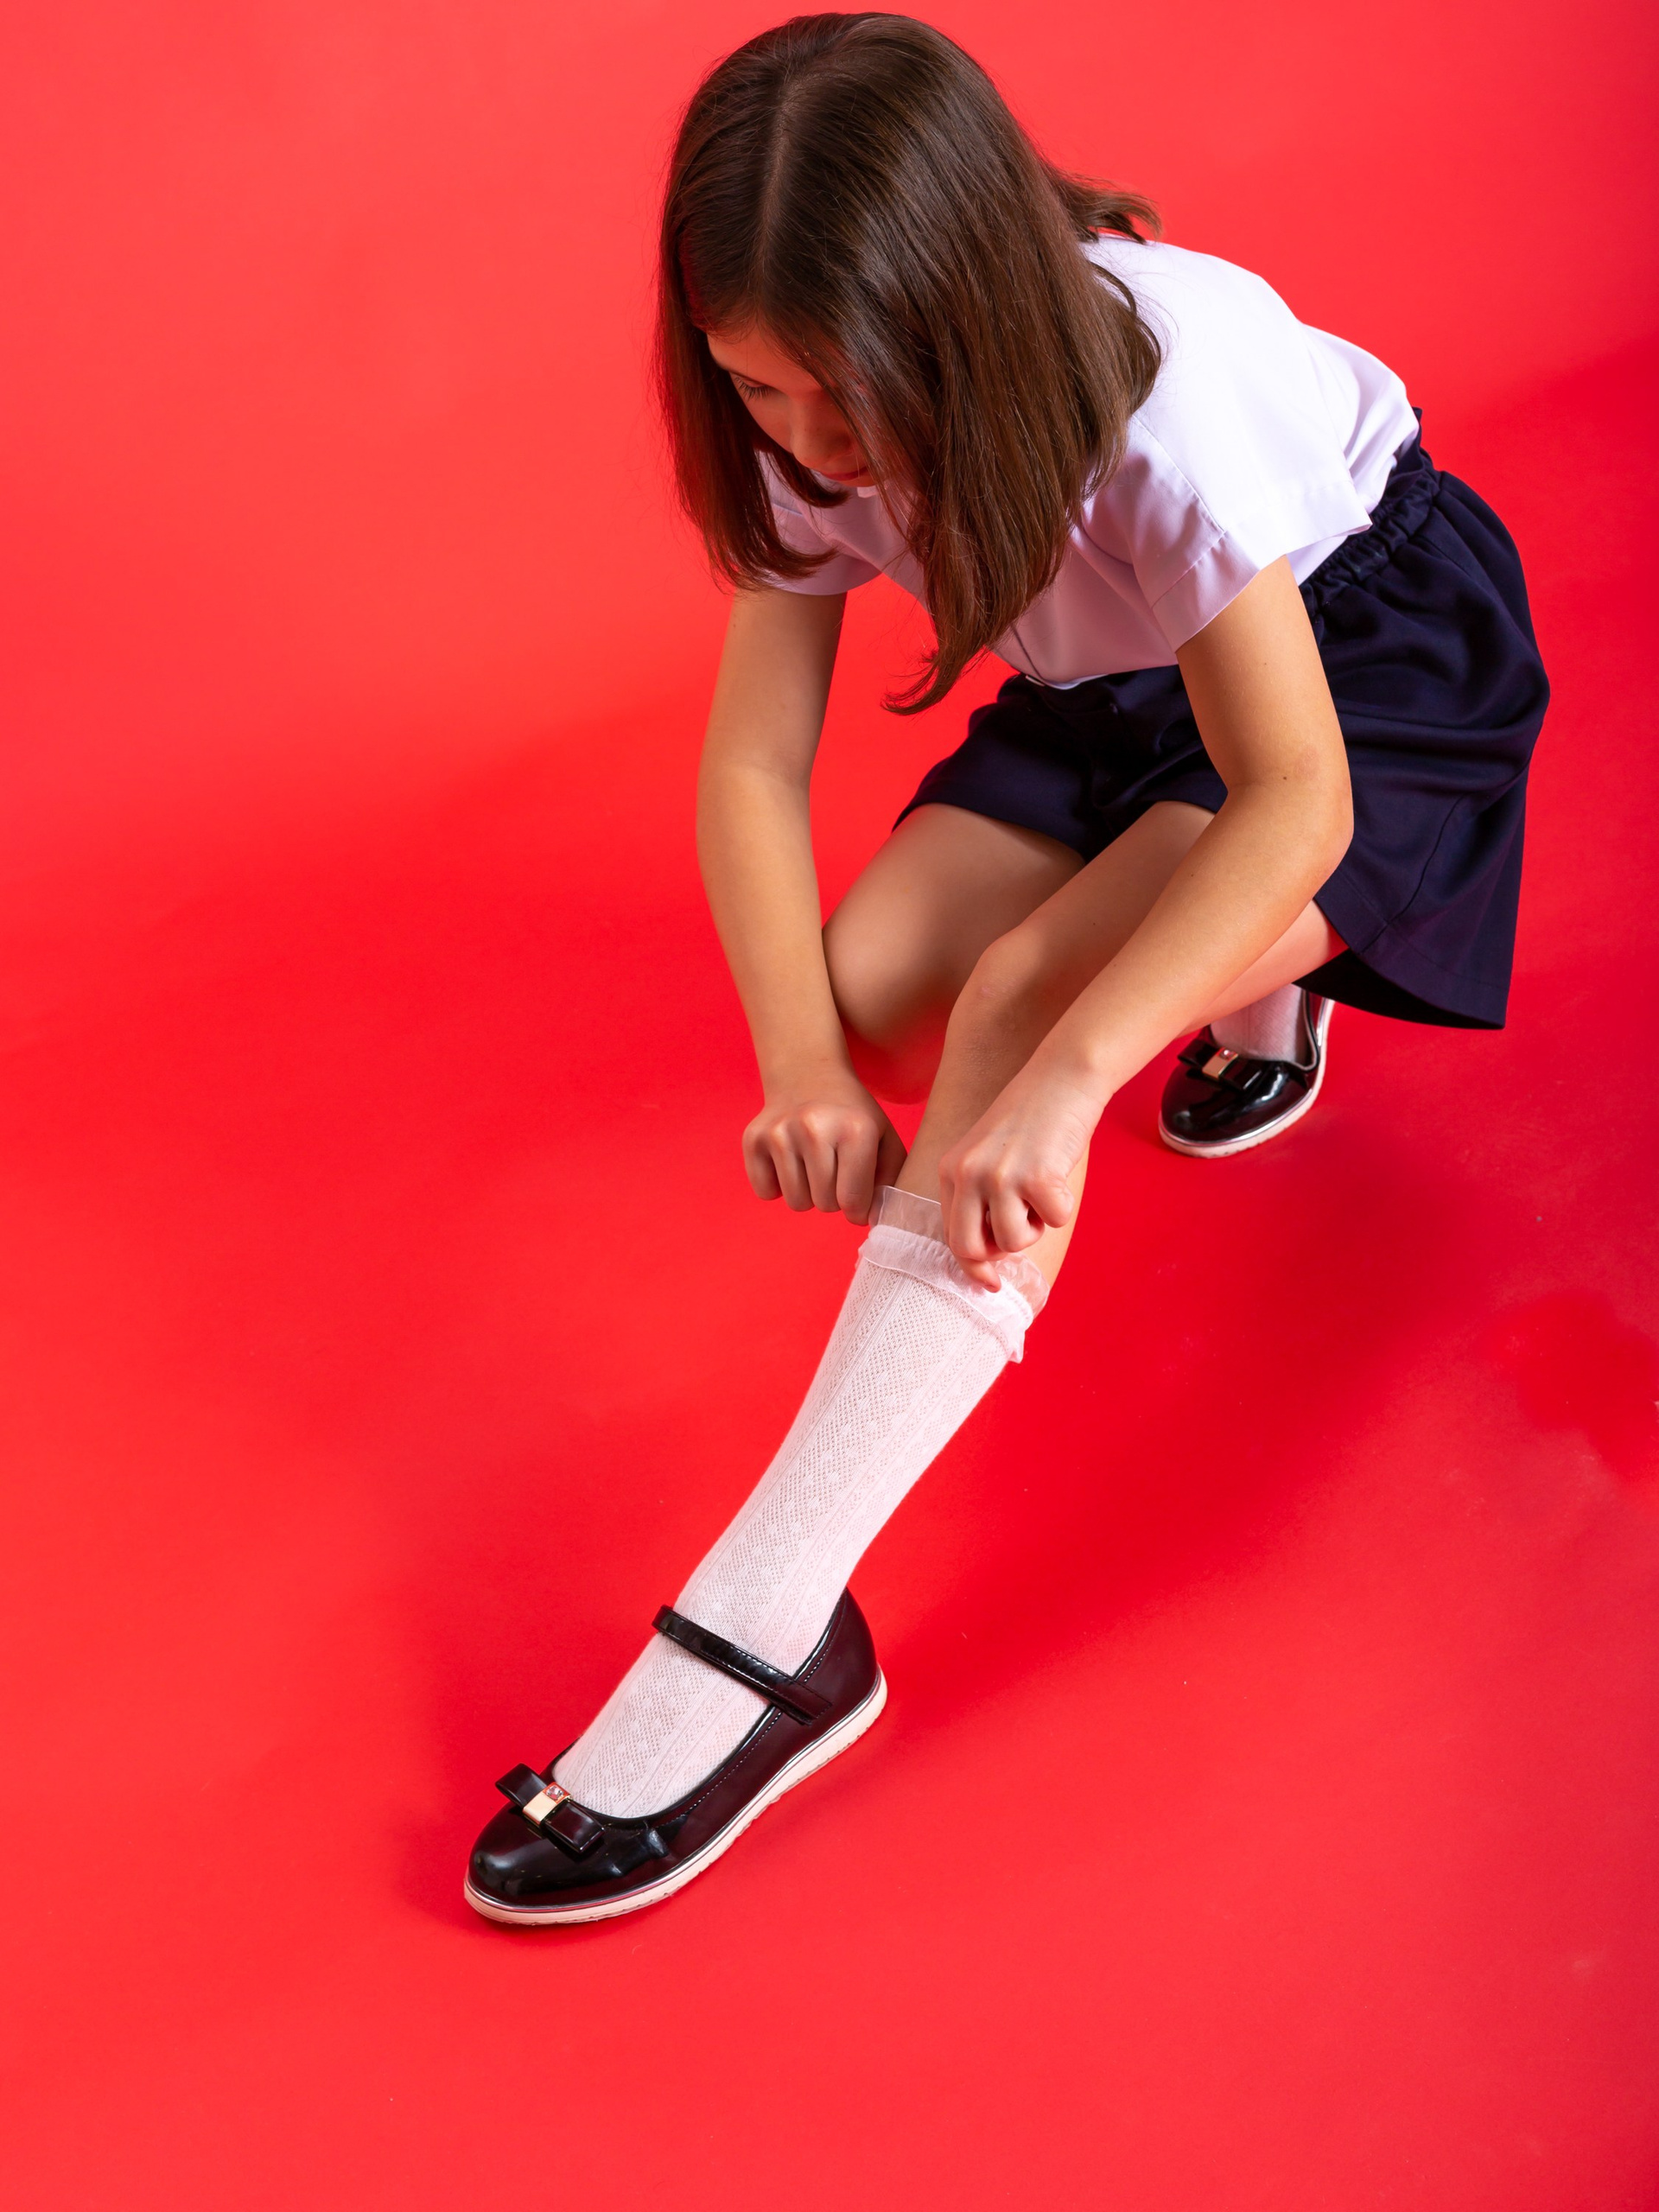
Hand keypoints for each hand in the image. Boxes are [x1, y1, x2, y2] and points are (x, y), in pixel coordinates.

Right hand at [743, 1069, 907, 1224]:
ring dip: (807, 1193)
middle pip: (825, 1205)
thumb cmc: (852, 1116)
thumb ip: (890, 1181)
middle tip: (834, 1170)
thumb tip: (872, 1221)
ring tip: (813, 1164)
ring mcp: (779, 1133)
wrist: (809, 1075)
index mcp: (855, 1129)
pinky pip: (765, 1192)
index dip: (858, 1207)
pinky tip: (789, 1160)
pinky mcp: (753, 1139)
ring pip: (796, 1203)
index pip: (853, 1201)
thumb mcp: (884, 1139)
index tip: (858, 1193)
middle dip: (833, 1197)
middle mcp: (814, 1128)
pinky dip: (777, 1186)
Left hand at [937, 1059, 1102, 1286]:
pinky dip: (1063, 1206)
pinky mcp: (1035, 1176)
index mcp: (949, 1169)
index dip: (973, 1265)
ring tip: (1041, 1188)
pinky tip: (1059, 1174)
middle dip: (1001, 1250)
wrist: (1062, 1077)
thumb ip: (979, 1197)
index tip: (990, 1281)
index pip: (950, 1236)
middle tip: (1024, 1225)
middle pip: (970, 1249)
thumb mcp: (987, 1154)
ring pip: (1014, 1240)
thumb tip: (988, 1257)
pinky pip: (1053, 1221)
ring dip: (1036, 1224)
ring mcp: (999, 1176)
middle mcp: (966, 1174)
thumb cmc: (1031, 1120)